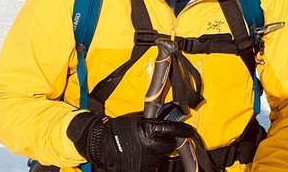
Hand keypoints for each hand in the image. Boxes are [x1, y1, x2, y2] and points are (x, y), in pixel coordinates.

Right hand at [68, 112, 193, 171]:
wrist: (99, 142)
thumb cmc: (116, 129)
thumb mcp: (137, 121)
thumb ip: (153, 124)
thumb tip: (166, 124)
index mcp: (149, 130)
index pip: (172, 129)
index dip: (183, 130)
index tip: (189, 131)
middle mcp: (150, 146)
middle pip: (169, 146)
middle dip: (166, 143)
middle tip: (157, 140)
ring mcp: (146, 159)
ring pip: (160, 157)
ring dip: (155, 153)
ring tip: (142, 149)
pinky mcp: (140, 169)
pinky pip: (151, 166)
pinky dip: (148, 162)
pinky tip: (139, 157)